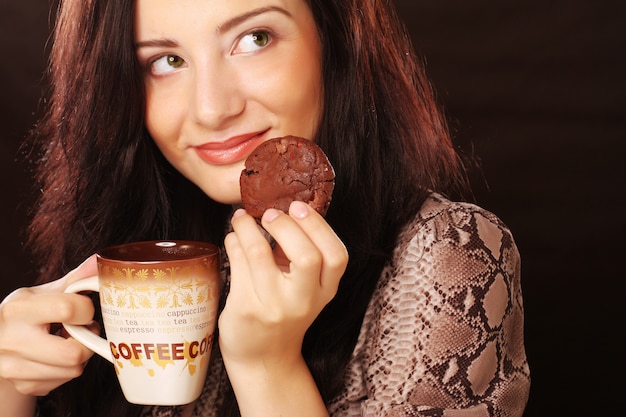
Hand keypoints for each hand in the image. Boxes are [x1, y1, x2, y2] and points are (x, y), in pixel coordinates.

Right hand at [0, 256, 97, 396]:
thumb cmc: (25, 314)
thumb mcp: (44, 292)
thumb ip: (75, 279)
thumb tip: (101, 260)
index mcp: (18, 309)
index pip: (67, 310)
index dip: (86, 310)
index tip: (83, 309)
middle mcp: (12, 340)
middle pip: (74, 353)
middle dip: (87, 341)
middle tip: (82, 330)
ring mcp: (14, 367)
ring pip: (73, 370)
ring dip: (80, 356)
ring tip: (68, 341)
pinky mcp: (23, 385)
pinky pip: (63, 381)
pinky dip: (67, 370)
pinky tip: (57, 357)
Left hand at [220, 201, 347, 367]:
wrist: (263, 356)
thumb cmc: (283, 311)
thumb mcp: (306, 288)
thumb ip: (303, 253)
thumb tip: (284, 206)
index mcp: (325, 291)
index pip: (336, 256)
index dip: (318, 226)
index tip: (298, 207)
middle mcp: (303, 300)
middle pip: (307, 255)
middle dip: (285, 226)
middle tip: (269, 214)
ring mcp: (274, 306)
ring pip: (260, 253)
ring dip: (248, 227)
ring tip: (242, 218)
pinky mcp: (246, 309)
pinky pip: (237, 263)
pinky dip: (234, 242)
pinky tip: (233, 237)